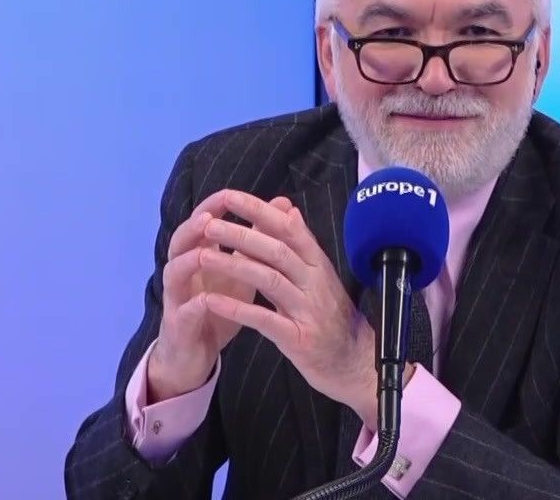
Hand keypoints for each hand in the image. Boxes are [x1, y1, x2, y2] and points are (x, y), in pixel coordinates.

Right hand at [148, 192, 293, 402]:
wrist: (197, 353)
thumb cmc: (219, 307)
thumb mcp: (241, 271)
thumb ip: (257, 238)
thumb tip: (282, 202)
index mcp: (198, 255)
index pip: (201, 223)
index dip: (213, 208)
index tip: (230, 195)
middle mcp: (183, 271)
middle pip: (180, 242)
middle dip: (193, 229)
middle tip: (210, 218)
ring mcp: (177, 298)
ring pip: (174, 273)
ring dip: (188, 262)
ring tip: (204, 253)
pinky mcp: (179, 325)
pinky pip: (185, 312)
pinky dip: (194, 305)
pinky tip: (206, 300)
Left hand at [196, 190, 380, 430]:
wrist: (357, 363)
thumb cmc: (334, 318)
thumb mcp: (320, 277)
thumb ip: (300, 245)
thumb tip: (287, 209)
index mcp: (318, 264)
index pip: (288, 228)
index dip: (259, 210)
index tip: (229, 197)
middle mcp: (315, 282)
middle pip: (276, 249)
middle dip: (240, 234)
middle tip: (208, 223)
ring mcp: (308, 310)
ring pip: (269, 279)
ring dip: (233, 265)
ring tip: (202, 255)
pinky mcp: (299, 338)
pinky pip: (265, 320)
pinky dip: (237, 309)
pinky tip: (212, 301)